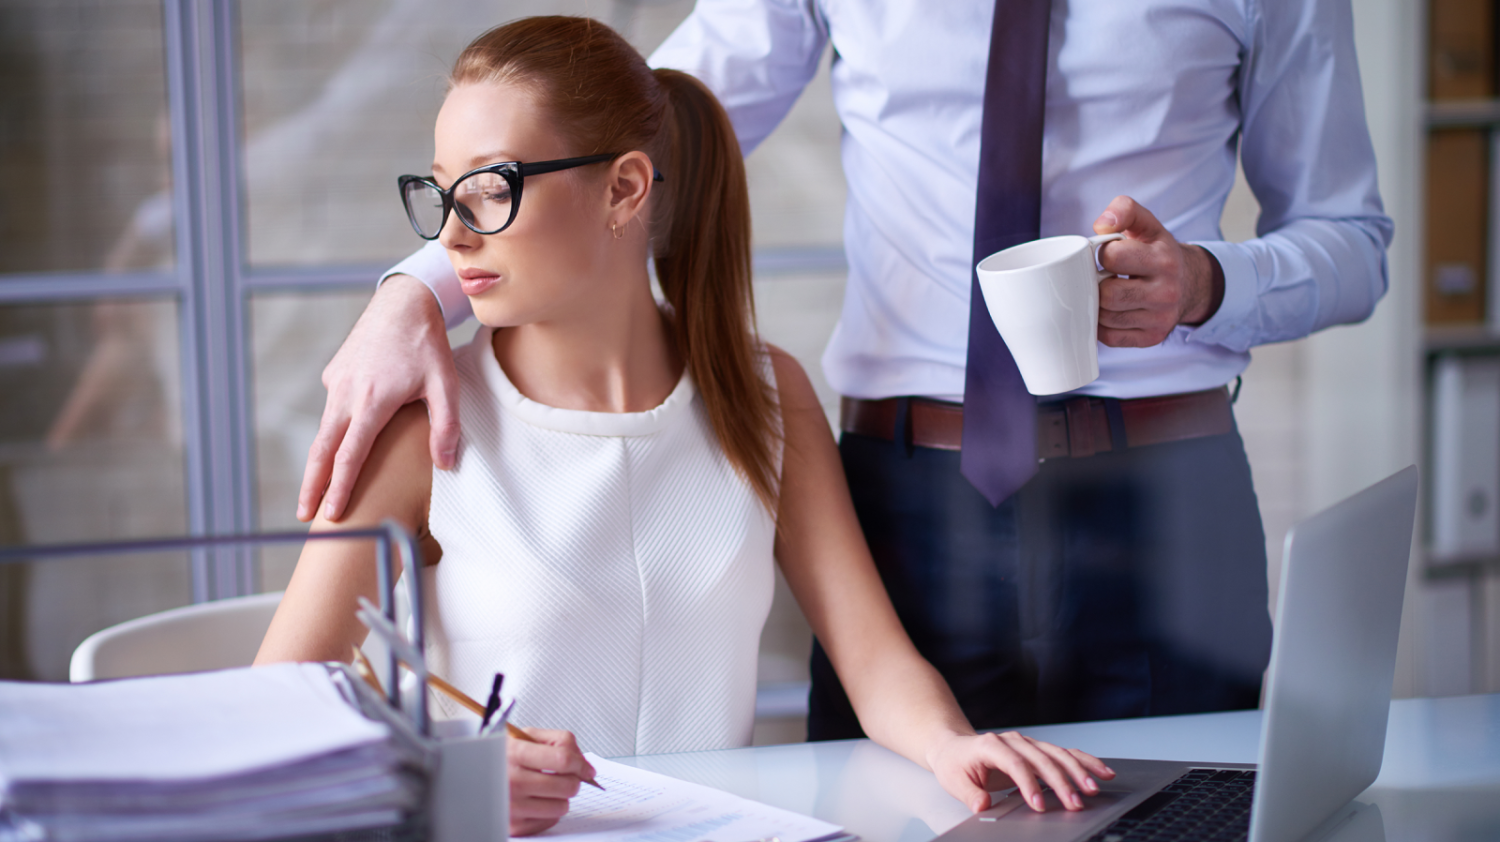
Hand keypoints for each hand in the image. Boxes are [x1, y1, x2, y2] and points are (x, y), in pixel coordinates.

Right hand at [296, 275, 460, 521]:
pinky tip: (342, 441)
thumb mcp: (446, 384)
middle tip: (305, 516)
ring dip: (319, 461)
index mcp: (373, 401)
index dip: (339, 488)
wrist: (403, 302)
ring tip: (316, 490)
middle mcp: (347, 394)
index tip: (331, 513)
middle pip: (323, 450)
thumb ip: (445, 426)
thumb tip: (445, 465)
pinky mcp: (334, 374)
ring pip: (324, 430)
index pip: (350, 456)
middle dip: (312, 485)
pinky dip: (333, 431)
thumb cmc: (427, 345)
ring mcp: (336, 383)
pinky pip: (333, 408)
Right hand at [508, 728, 595, 835]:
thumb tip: (585, 766)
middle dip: (573, 780)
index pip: (562, 759)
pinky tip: (538, 800)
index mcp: (515, 753)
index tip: (586, 768)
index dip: (581, 764)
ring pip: (561, 807)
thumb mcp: (528, 735)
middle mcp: (511, 781)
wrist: (476, 771)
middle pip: (567, 786)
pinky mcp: (513, 825)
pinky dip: (549, 812)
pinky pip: (550, 822)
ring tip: (547, 788)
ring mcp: (511, 805)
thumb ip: (561, 741)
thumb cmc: (507, 754)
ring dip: (561, 797)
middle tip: (565, 777)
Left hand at [927, 731, 1115, 813]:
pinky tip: (1102, 771)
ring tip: (1094, 789)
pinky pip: (1065, 754)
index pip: (1015, 764)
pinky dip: (1084, 762)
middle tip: (1074, 803)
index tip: (1039, 806)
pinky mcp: (1038, 750)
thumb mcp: (954, 782)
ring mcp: (1028, 743)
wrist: (956, 747)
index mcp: (991, 745)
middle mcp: (1013, 741)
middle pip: (1042, 759)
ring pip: (1058, 754)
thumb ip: (969, 794)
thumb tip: (982, 805)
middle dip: (1061, 782)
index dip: (1029, 784)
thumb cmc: (956, 764)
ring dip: (1078, 771)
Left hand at [1092, 195, 1224, 347]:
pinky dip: (1103, 324)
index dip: (1103, 253)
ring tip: (1109, 291)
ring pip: (1106, 317)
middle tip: (1104, 277)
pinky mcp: (1151, 337)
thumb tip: (1101, 225)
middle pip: (1108, 294)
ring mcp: (1160, 318)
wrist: (1189, 283)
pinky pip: (1110, 337)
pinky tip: (1111, 310)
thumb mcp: (1146, 224)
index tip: (1109, 254)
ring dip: (1098, 304)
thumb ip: (1124, 209)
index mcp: (1164, 260)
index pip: (1114, 257)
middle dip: (1098, 283)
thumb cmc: (1157, 252)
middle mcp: (1166, 292)